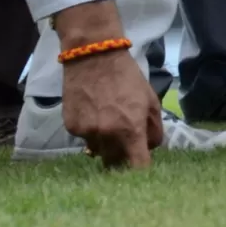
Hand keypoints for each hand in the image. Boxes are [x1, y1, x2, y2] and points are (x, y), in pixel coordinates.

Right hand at [56, 0, 162, 168]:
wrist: (93, 54)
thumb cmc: (126, 76)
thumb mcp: (150, 100)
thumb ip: (154, 129)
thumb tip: (149, 148)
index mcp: (131, 130)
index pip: (138, 169)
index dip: (141, 172)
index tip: (142, 169)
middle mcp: (107, 136)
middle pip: (115, 164)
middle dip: (122, 156)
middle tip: (124, 141)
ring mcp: (86, 132)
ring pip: (98, 151)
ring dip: (104, 144)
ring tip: (105, 123)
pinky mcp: (71, 126)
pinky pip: (83, 138)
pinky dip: (89, 131)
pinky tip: (91, 113)